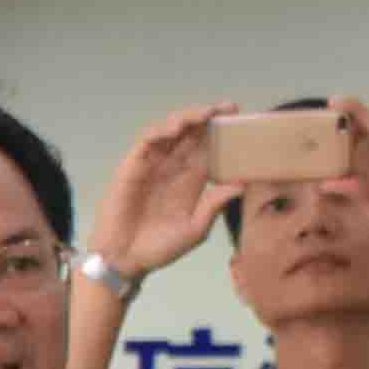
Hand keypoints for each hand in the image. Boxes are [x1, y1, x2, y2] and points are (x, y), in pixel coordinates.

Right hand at [94, 106, 226, 280]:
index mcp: (190, 181)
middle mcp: (173, 168)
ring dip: (187, 119)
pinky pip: (147, 142)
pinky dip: (160, 131)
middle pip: (192, 135)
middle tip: (228, 108)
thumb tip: (243, 184)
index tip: (240, 121)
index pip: (208, 150)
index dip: (222, 134)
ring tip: (204, 114)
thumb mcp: (195, 229)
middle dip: (208, 118)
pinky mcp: (133, 167)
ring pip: (170, 132)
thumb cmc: (159, 248)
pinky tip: (175, 129)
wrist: (126, 260)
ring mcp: (152, 165)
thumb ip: (215, 205)